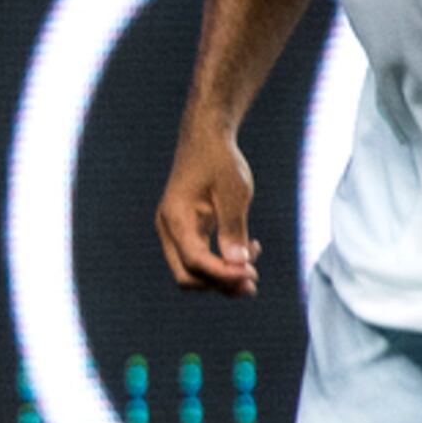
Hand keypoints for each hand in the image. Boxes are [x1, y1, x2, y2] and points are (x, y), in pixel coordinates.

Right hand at [156, 125, 262, 295]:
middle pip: (187, 275)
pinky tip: (246, 253)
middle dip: (219, 284)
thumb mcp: (233, 192)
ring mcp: (173, 231)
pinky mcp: (184, 231)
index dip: (223, 273)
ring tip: (253, 270)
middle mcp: (168, 228)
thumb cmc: (220, 161)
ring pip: (192, 271)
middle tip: (253, 283)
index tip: (252, 273)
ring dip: (221, 278)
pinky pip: (198, 259)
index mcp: (176, 217)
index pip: (195, 260)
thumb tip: (238, 264)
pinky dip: (219, 264)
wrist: (205, 138)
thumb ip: (233, 229)